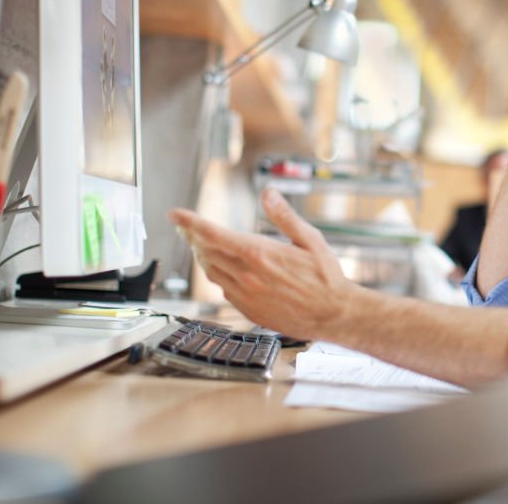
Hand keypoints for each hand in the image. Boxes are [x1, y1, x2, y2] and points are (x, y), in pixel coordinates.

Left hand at [168, 188, 356, 339]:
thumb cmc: (326, 277)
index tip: (175, 214)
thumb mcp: (310, 239)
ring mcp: (245, 295)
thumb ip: (285, 216)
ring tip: (199, 244)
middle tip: (185, 227)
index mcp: (260, 254)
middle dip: (192, 237)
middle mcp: (247, 275)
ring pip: (211, 272)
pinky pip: (223, 289)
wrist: (332, 315)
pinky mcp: (248, 310)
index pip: (213, 234)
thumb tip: (268, 193)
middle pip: (206, 252)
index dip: (190, 222)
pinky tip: (223, 268)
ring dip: (202, 256)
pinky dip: (218, 275)